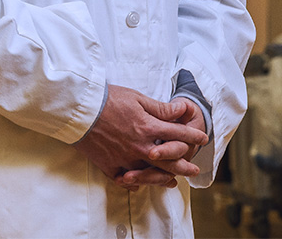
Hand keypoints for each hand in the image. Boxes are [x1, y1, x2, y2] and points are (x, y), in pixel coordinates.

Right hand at [73, 85, 207, 189]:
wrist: (79, 109)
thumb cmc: (107, 99)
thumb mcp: (137, 98)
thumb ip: (161, 108)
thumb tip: (182, 110)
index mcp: (148, 128)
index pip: (178, 134)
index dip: (193, 135)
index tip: (203, 138)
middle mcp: (141, 147)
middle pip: (169, 160)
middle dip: (185, 164)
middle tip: (195, 169)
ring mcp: (126, 159)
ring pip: (151, 174)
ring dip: (165, 178)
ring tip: (173, 182)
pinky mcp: (110, 165)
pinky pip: (126, 180)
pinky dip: (135, 183)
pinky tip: (140, 184)